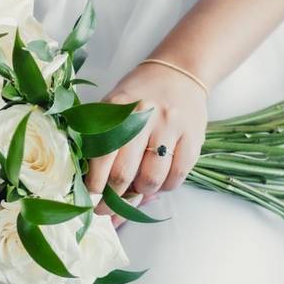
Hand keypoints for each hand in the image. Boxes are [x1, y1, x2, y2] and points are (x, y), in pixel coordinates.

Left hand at [85, 61, 208, 215]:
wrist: (178, 73)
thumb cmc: (139, 95)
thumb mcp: (112, 107)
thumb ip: (101, 139)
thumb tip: (95, 185)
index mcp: (116, 109)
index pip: (100, 156)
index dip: (94, 185)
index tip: (90, 198)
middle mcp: (143, 117)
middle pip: (123, 174)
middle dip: (112, 201)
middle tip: (106, 211)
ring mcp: (170, 127)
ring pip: (151, 179)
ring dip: (140, 195)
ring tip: (134, 193)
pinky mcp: (193, 137)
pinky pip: (177, 176)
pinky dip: (165, 188)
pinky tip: (158, 184)